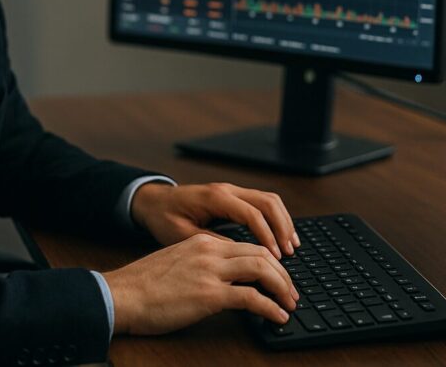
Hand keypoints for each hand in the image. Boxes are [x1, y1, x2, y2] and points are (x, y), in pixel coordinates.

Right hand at [103, 233, 298, 334]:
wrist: (121, 295)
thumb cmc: (142, 285)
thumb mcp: (175, 262)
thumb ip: (199, 264)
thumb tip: (220, 280)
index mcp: (203, 242)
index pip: (248, 245)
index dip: (270, 261)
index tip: (278, 277)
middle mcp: (210, 251)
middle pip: (262, 254)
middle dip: (283, 274)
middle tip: (291, 292)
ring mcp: (211, 272)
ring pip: (263, 270)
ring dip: (283, 288)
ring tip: (290, 304)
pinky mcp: (209, 295)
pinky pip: (251, 298)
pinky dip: (270, 308)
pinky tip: (277, 317)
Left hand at [130, 182, 300, 258]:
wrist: (153, 201)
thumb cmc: (163, 217)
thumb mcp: (181, 235)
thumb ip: (210, 243)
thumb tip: (238, 255)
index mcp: (215, 197)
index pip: (251, 214)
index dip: (267, 235)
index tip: (276, 256)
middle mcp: (227, 190)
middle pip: (267, 202)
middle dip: (282, 227)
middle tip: (290, 252)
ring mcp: (232, 191)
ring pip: (269, 200)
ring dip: (283, 221)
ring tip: (292, 246)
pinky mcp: (234, 197)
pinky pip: (262, 203)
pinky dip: (276, 218)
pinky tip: (281, 236)